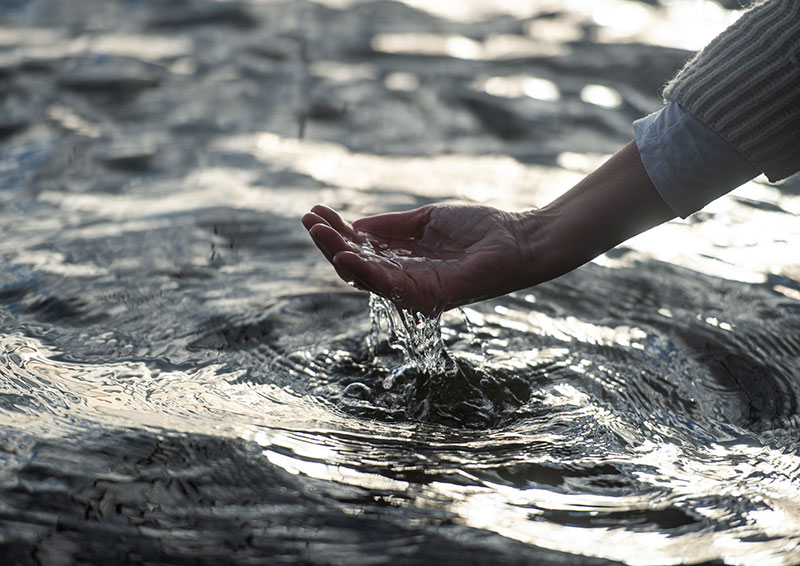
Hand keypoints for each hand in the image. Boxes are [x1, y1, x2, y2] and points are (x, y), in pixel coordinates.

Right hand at [301, 203, 535, 315]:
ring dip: (338, 254)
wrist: (517, 238)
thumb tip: (356, 225)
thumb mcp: (426, 220)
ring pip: (366, 276)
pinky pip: (390, 286)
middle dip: (329, 243)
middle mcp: (404, 277)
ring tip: (316, 232)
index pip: (361, 249)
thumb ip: (392, 226)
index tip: (316, 212)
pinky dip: (365, 272)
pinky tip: (344, 255)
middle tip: (308, 220)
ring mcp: (415, 289)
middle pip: (357, 265)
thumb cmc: (478, 229)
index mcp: (402, 259)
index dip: (337, 232)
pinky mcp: (429, 296)